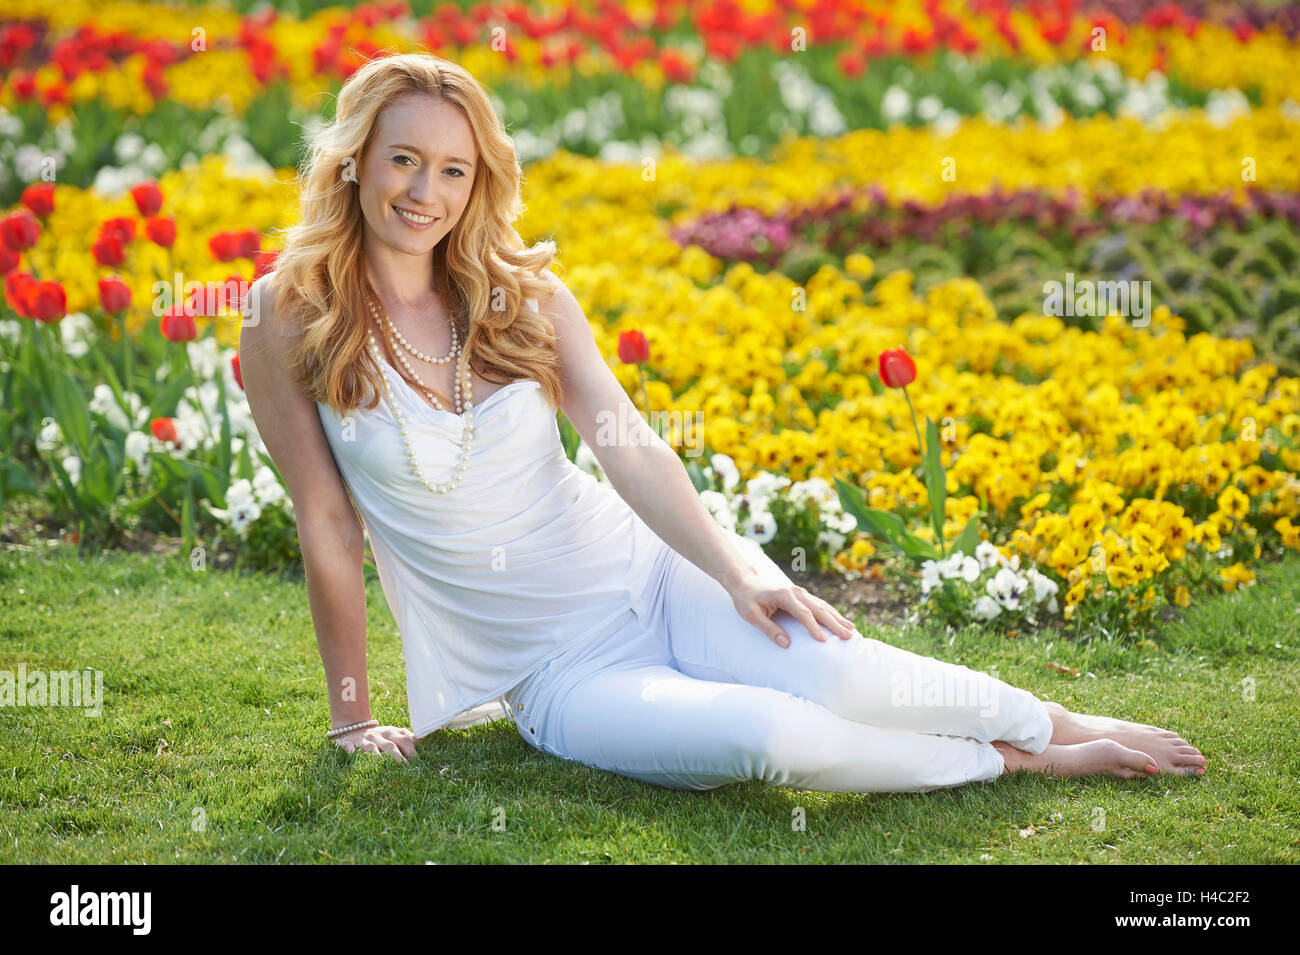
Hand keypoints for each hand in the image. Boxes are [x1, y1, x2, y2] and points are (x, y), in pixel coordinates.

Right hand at [332, 724, 417, 762]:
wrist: (352, 728)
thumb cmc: (378, 736)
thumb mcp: (393, 733)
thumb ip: (407, 737)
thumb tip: (423, 738)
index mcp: (390, 732)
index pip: (404, 740)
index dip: (412, 751)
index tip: (419, 764)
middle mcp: (378, 736)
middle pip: (389, 746)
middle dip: (398, 758)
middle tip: (404, 771)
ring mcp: (362, 740)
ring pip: (370, 748)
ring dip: (377, 758)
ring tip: (382, 770)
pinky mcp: (346, 744)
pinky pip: (348, 749)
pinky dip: (351, 755)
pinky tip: (355, 764)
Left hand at [727, 571, 859, 647]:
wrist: (745, 581)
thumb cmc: (746, 600)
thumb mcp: (751, 616)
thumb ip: (768, 629)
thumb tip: (786, 644)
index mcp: (784, 595)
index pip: (803, 613)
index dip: (813, 627)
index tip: (824, 641)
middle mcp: (796, 592)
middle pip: (818, 609)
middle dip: (834, 623)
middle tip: (848, 637)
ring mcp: (800, 592)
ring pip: (823, 606)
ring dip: (837, 618)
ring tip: (852, 630)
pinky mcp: (801, 595)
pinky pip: (820, 604)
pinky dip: (832, 613)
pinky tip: (841, 621)